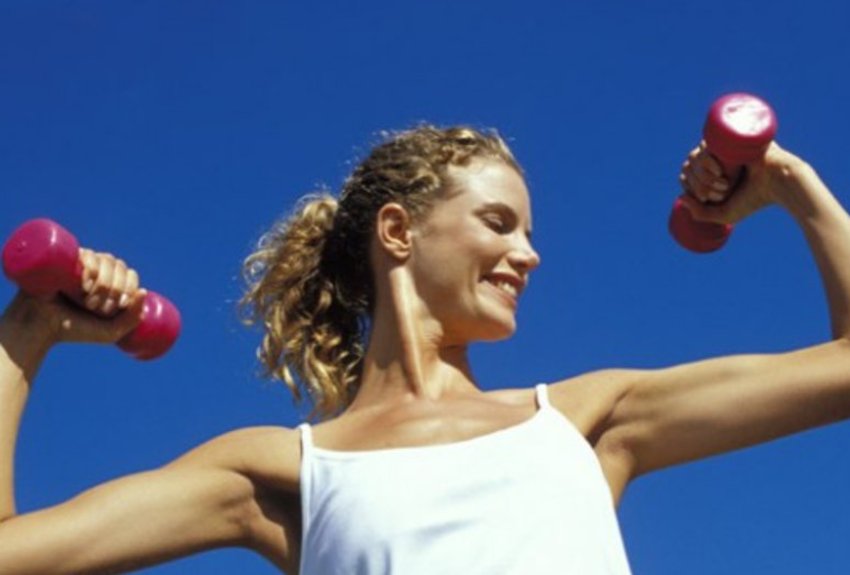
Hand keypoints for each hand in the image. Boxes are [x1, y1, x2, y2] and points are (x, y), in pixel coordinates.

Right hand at [3, 249, 146, 346]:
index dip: (130, 287)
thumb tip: (144, 292)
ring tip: (87, 302)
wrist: (40, 326)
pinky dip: (91, 270)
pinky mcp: (67, 258)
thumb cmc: (74, 330)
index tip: (121, 305)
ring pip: (107, 260)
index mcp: (110, 283)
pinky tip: (83, 285)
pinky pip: (89, 255)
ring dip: (103, 284)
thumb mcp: (110, 332)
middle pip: (120, 267)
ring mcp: (83, 262)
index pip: (130, 274)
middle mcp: (98, 269)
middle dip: (115, 290)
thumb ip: (132, 319)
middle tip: (99, 309)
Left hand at [678, 141, 806, 224]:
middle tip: (723, 193)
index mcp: (711, 168)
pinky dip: (708, 156)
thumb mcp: (724, 214)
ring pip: (698, 153)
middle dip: (702, 184)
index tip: (705, 199)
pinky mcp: (733, 133)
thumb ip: (701, 213)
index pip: (689, 172)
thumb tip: (680, 198)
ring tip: (726, 185)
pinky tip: (719, 169)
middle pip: (692, 163)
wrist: (780, 183)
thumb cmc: (755, 200)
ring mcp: (724, 143)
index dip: (691, 187)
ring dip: (706, 173)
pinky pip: (710, 138)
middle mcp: (716, 154)